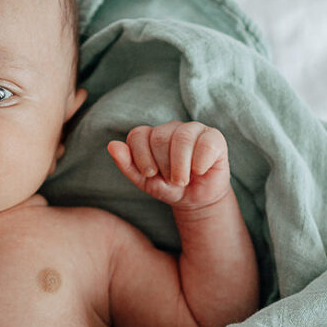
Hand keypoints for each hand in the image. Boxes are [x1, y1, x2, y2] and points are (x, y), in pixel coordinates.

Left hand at [107, 121, 230, 210]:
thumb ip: (126, 164)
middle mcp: (171, 128)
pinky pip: (206, 143)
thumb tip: (112, 145)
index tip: (150, 174)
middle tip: (170, 179)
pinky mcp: (214, 137)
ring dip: (180, 167)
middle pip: (159, 137)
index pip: (138, 135)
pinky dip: (200, 163)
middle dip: (163, 166)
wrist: (194, 199)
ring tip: (182, 179)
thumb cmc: (167, 186)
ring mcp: (193, 129)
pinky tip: (200, 171)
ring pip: (182, 138)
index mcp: (151, 135)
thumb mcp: (143, 181)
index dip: (141, 157)